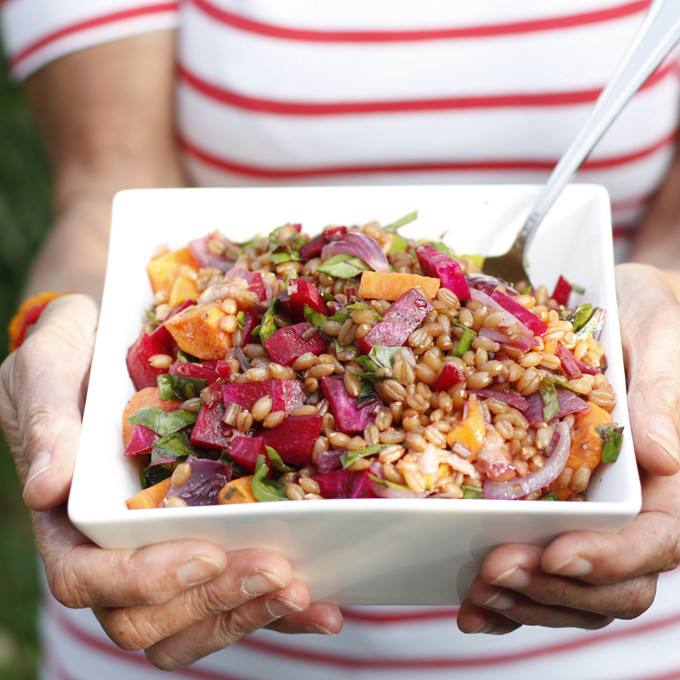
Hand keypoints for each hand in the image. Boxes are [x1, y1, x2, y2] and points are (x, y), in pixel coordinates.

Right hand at [0, 294, 341, 669]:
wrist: (114, 341)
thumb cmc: (73, 355)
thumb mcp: (48, 369)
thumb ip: (47, 422)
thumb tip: (46, 489)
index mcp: (68, 518)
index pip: (86, 576)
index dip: (144, 579)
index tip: (207, 554)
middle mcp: (114, 548)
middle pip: (148, 617)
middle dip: (214, 601)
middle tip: (277, 572)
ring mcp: (164, 548)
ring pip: (194, 619)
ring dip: (251, 614)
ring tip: (305, 594)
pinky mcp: (209, 537)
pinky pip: (235, 589)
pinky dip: (277, 607)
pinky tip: (324, 605)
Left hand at [457, 263, 679, 633]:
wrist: (616, 310)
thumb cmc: (646, 317)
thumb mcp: (658, 333)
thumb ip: (663, 391)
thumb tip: (663, 458)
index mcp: (673, 479)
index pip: (660, 539)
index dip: (612, 556)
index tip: (557, 550)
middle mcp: (638, 510)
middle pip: (615, 582)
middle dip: (554, 586)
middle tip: (491, 572)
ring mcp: (596, 518)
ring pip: (575, 590)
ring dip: (526, 601)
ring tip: (474, 593)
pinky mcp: (558, 513)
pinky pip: (542, 570)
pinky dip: (512, 599)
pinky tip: (472, 603)